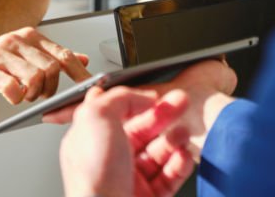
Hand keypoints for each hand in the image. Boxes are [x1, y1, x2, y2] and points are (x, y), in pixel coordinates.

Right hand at [0, 27, 89, 105]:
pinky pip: (11, 87)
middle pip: (52, 68)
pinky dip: (17, 97)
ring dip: (35, 94)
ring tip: (26, 96)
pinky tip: (13, 97)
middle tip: (42, 96)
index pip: (63, 54)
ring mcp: (2, 54)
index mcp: (30, 37)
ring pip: (35, 77)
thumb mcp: (25, 53)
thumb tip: (82, 59)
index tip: (89, 86)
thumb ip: (52, 56)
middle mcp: (18, 41)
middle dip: (52, 88)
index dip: (79, 72)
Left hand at [60, 86, 193, 196]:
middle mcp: (109, 159)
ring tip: (184, 133)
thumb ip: (117, 98)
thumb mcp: (97, 118)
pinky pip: (168, 177)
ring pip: (158, 153)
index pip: (116, 113)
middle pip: (142, 130)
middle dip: (164, 115)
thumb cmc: (94, 176)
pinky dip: (178, 165)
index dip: (137, 101)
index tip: (156, 94)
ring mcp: (129, 180)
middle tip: (181, 102)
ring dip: (174, 140)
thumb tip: (136, 95)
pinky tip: (183, 156)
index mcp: (91, 139)